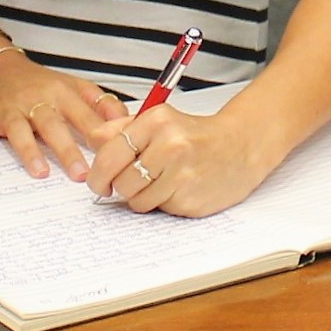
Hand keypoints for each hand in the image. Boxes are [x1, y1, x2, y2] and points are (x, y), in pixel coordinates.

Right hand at [0, 48, 127, 179]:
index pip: (83, 116)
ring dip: (28, 150)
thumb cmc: (37, 82)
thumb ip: (100, 103)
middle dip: (67, 149)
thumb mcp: (72, 85)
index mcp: (60, 94)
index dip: (98, 136)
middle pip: (52, 125)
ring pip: (18, 130)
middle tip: (82, 174)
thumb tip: (128, 121)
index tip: (114, 157)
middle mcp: (34, 101)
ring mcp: (7, 110)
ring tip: (40, 172)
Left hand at [84, 102, 284, 217]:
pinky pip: (159, 209)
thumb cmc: (195, 135)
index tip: (97, 180)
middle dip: (118, 186)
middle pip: (121, 181)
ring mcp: (182, 176)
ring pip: (137, 200)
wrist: (239, 147)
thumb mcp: (158, 120)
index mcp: (157, 122)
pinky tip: (175, 188)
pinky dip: (161, 203)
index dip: (98, 172)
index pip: (110, 153)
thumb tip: (91, 140)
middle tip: (123, 184)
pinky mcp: (191, 200)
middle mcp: (170, 146)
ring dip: (140, 196)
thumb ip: (121, 129)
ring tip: (157, 182)